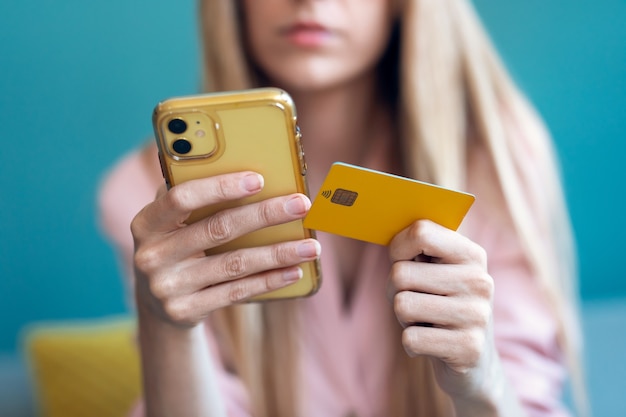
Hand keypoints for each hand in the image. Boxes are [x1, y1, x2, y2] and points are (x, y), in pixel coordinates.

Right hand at [130, 171, 320, 327]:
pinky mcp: (185, 311)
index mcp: (146, 222)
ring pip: (234, 264)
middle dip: (265, 215)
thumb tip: (249, 168)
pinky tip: (294, 270)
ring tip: (311, 245)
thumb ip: (195, 196)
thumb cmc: (175, 244)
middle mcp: (151, 255)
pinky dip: (269, 280)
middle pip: (218, 229)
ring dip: (278, 253)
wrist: (155, 302)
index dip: (220, 187)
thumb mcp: (172, 221)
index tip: (259, 179)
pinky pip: (236, 292)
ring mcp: (167, 287)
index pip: (181, 198)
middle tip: (301, 204)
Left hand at [388, 220, 507, 411]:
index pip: (421, 232)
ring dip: (404, 318)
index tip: (402, 260)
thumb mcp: (437, 272)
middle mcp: (479, 281)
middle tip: (417, 301)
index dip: (398, 248)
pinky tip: (431, 344)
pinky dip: (412, 344)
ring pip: (402, 305)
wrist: (475, 364)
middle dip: (396, 291)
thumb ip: (417, 248)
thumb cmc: (442, 306)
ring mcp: (477, 315)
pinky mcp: (468, 348)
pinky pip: (410, 338)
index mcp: (472, 254)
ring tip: (426, 321)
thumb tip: (385, 228)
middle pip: (400, 273)